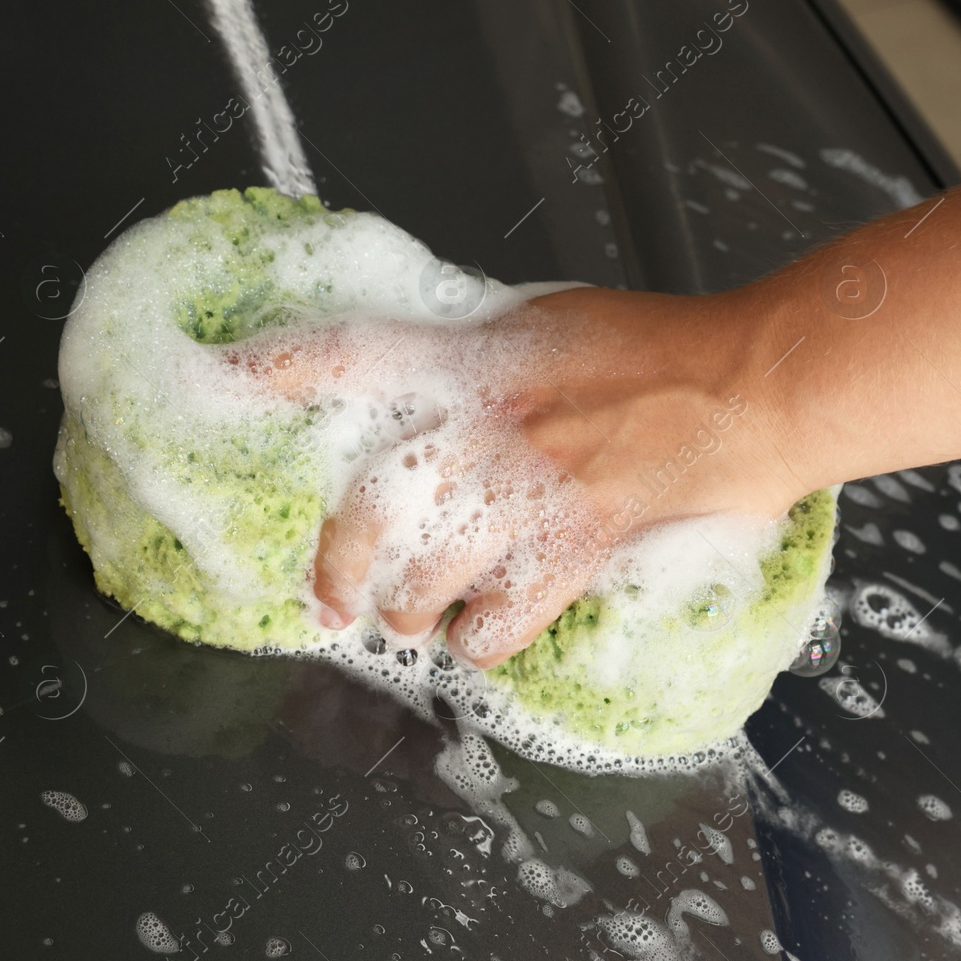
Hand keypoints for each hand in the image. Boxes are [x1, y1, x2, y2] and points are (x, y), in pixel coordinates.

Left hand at [236, 286, 810, 666]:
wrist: (745, 389)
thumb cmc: (655, 350)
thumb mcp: (545, 322)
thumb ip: (477, 357)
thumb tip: (429, 388)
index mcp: (470, 358)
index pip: (345, 355)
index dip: (269, 371)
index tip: (215, 383)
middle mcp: (483, 425)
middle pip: (365, 512)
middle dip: (337, 568)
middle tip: (332, 596)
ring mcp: (524, 493)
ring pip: (421, 584)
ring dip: (413, 611)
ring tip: (421, 612)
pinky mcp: (570, 550)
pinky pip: (493, 626)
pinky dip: (483, 638)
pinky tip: (490, 625)